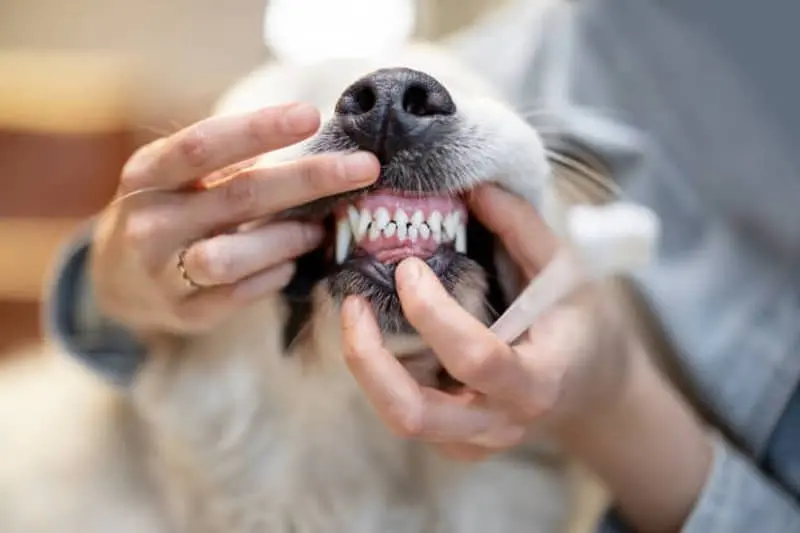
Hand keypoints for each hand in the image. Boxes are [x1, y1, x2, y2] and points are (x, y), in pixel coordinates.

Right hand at [91, 102, 379, 334]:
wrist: (118, 278)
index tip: (311, 115)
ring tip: (319, 231)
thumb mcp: (181, 176)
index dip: (258, 129)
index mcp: (148, 174)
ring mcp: (163, 273)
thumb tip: (311, 136)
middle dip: (308, 180)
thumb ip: (231, 160)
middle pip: (238, 197)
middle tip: (364, 168)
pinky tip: (290, 264)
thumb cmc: (171, 210)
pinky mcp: (183, 313)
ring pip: (234, 257)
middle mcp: (150, 222)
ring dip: (289, 239)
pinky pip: (238, 296)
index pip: (203, 145)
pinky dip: (273, 277)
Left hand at [341, 185, 712, 532]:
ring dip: (365, 367)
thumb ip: (521, 228)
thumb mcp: (566, 271)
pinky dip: (381, 375)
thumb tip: (473, 187)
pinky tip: (379, 335)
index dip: (433, 313)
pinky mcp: (454, 443)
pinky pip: (405, 414)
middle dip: (369, 360)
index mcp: (537, 381)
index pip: (477, 358)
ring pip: (399, 419)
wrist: (588, 386)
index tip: (409, 267)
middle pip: (415, 415)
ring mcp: (473, 441)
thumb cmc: (579, 324)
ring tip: (355, 313)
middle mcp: (500, 422)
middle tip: (352, 304)